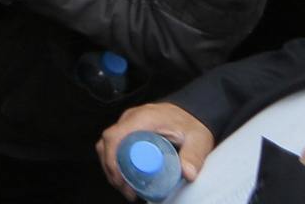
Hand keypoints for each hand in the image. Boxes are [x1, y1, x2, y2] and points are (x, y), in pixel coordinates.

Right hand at [99, 106, 214, 199]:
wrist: (191, 114)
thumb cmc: (191, 124)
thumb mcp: (197, 140)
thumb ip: (193, 156)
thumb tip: (188, 174)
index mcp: (143, 118)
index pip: (115, 136)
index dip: (112, 159)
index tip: (120, 179)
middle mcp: (131, 119)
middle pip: (107, 142)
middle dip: (111, 169)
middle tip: (125, 189)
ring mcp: (128, 124)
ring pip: (107, 144)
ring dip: (112, 167)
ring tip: (126, 187)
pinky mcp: (129, 130)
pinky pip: (114, 144)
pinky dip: (115, 162)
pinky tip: (125, 176)